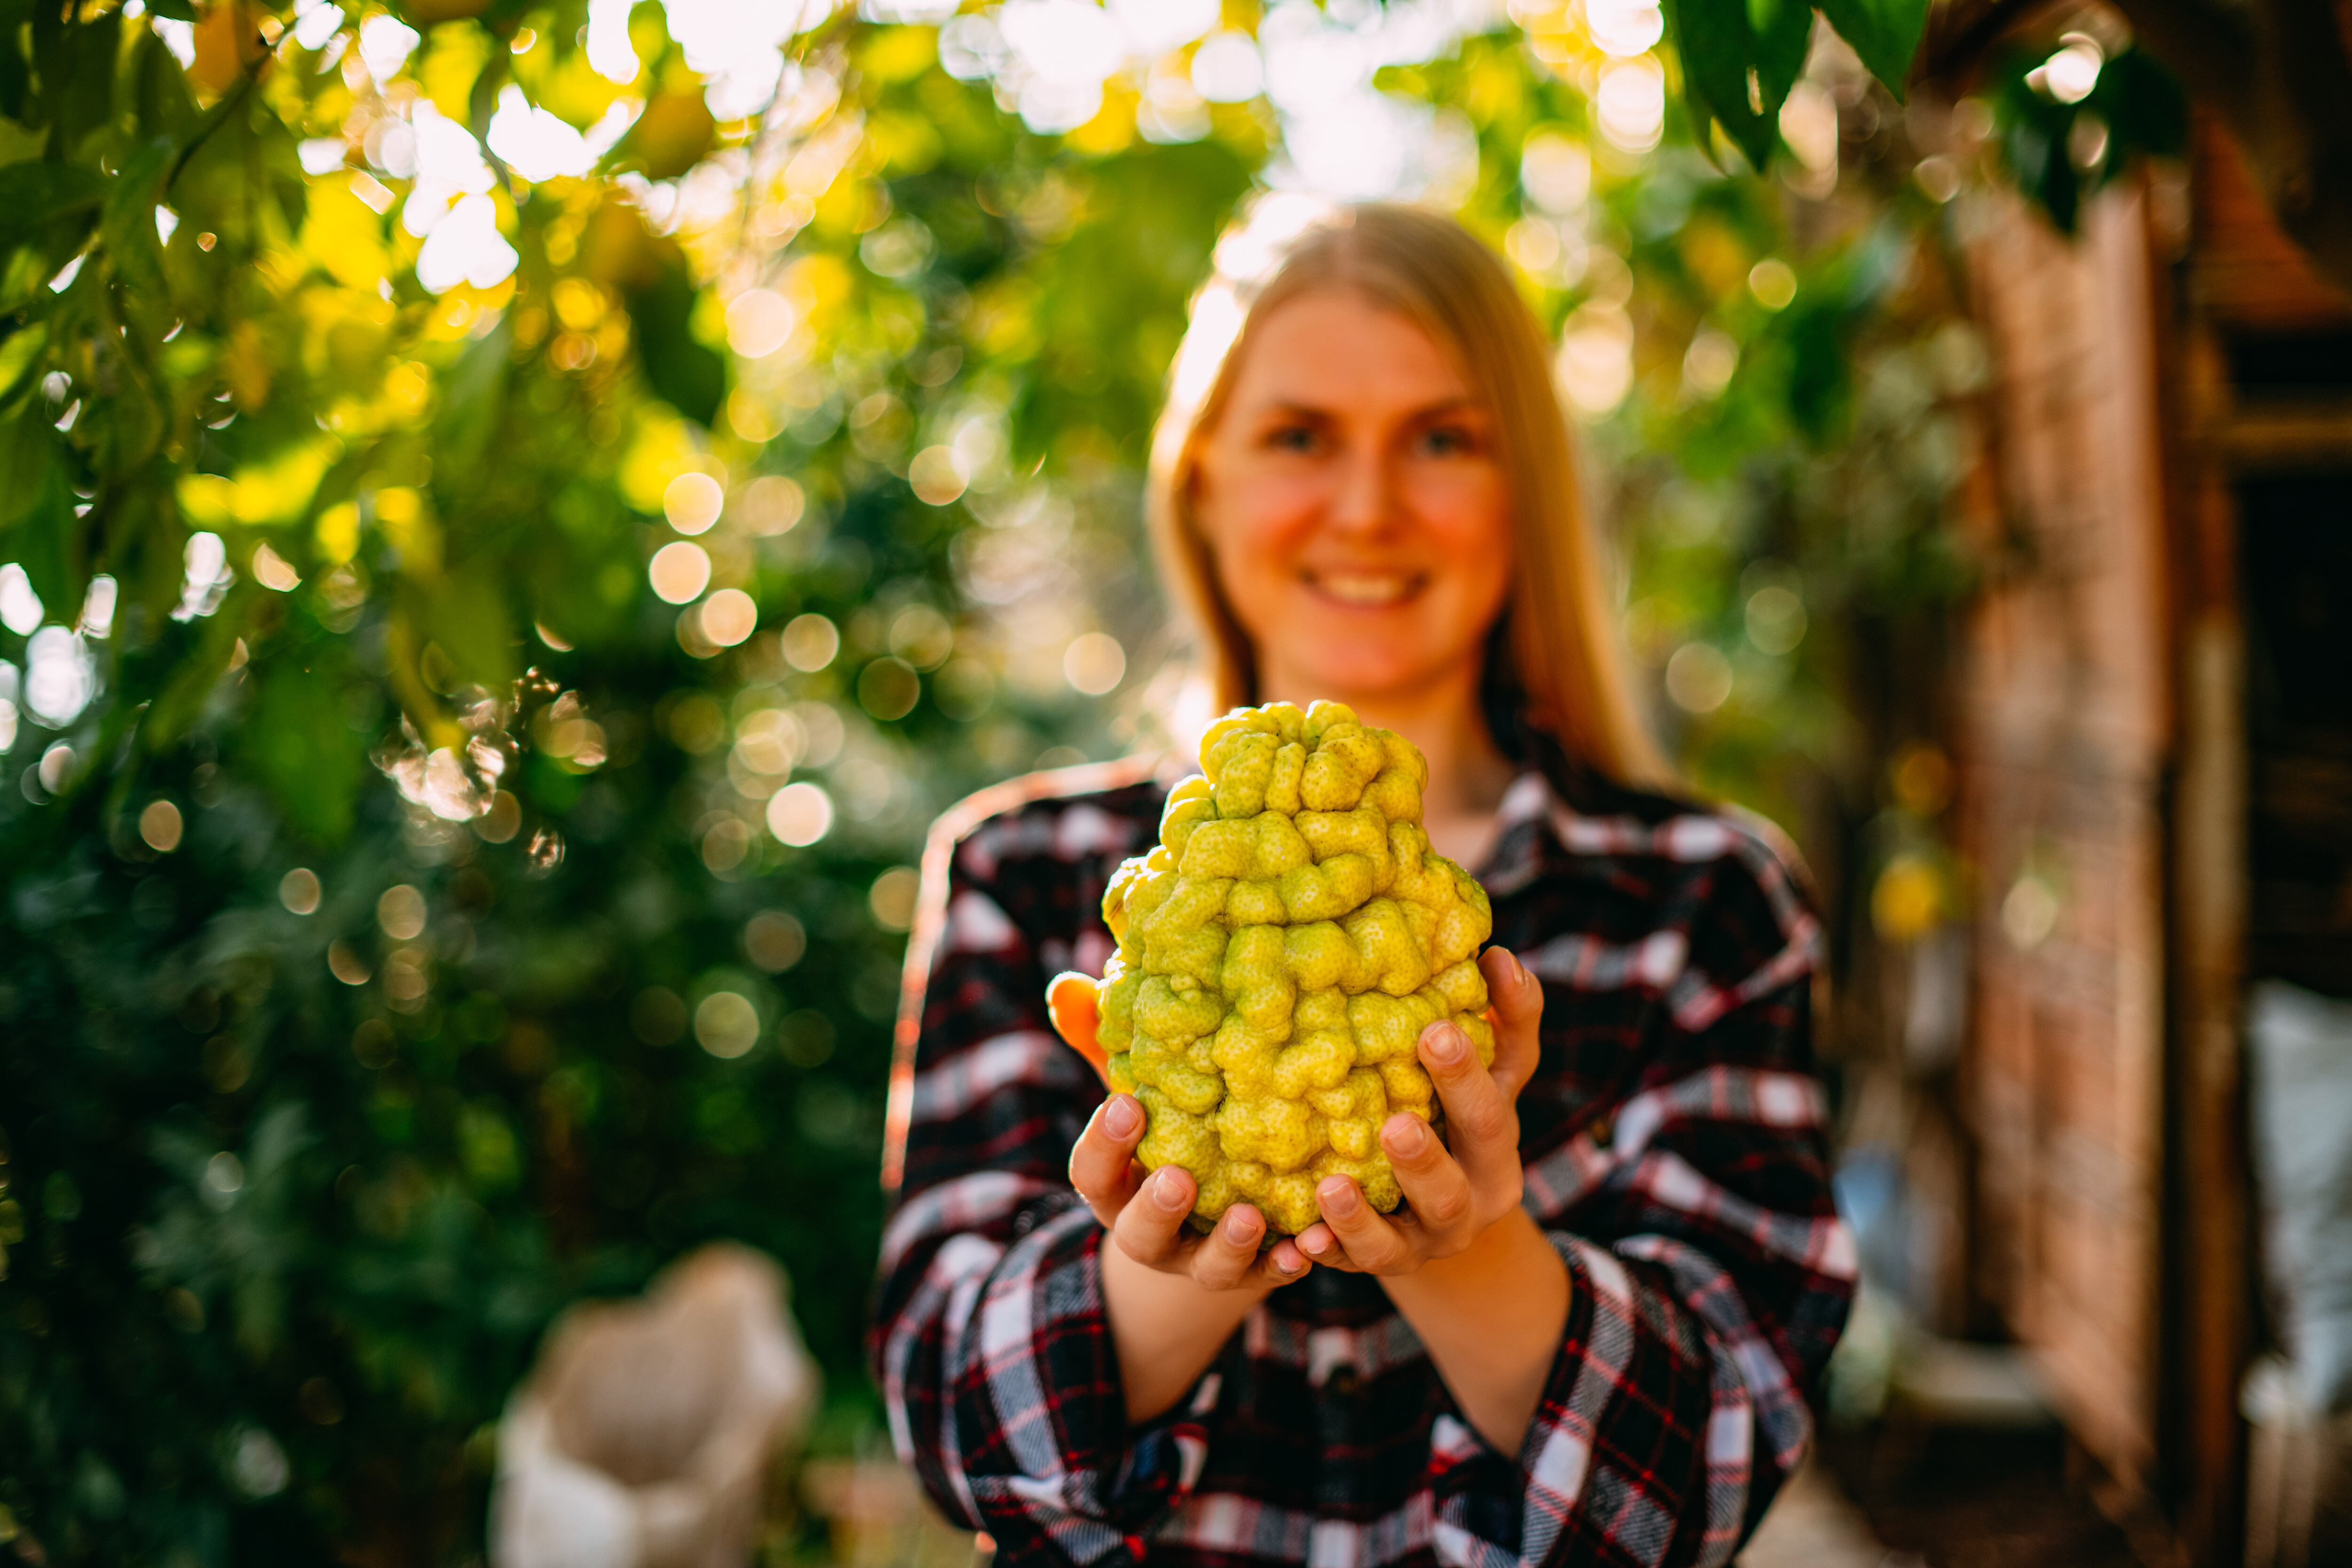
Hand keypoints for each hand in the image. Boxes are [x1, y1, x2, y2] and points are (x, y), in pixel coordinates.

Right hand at [1050, 971, 1309, 1290]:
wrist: (1210, 1215)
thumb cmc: (1167, 1131)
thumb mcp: (1138, 1093)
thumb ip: (1100, 1042)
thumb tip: (1064, 985)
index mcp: (1114, 1187)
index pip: (1092, 1173)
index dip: (1104, 1144)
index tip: (1127, 1104)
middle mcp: (1151, 1232)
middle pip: (1141, 1234)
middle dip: (1159, 1208)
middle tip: (1179, 1178)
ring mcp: (1201, 1260)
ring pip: (1209, 1268)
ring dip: (1228, 1245)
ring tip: (1251, 1217)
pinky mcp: (1253, 1273)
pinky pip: (1268, 1278)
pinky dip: (1285, 1265)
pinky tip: (1306, 1247)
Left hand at [1295, 946, 1542, 1275]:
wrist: (1445, 1211)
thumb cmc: (1462, 1115)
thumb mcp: (1492, 1072)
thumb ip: (1507, 1019)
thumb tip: (1501, 956)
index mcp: (1495, 1149)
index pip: (1490, 1112)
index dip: (1466, 1077)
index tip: (1435, 1031)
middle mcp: (1469, 1205)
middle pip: (1450, 1190)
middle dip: (1423, 1160)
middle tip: (1395, 1125)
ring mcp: (1422, 1243)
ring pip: (1397, 1243)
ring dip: (1362, 1217)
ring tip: (1330, 1186)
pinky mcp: (1379, 1266)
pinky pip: (1349, 1267)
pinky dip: (1327, 1254)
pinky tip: (1299, 1241)